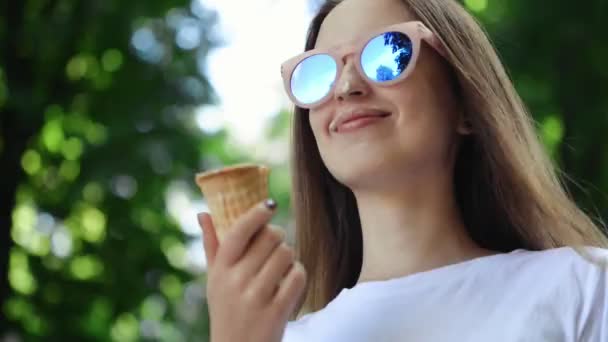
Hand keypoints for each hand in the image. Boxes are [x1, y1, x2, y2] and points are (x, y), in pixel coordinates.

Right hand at [198, 199, 306, 341]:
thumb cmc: (227, 310)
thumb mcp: (215, 281)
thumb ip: (212, 246)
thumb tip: (203, 213)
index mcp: (220, 270)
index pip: (238, 231)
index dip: (257, 213)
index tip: (269, 204)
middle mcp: (235, 281)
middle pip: (270, 237)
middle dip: (278, 237)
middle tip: (275, 247)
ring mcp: (256, 297)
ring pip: (286, 254)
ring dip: (289, 258)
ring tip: (281, 268)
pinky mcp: (276, 312)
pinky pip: (298, 276)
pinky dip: (298, 275)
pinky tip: (289, 282)